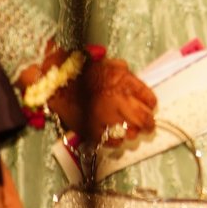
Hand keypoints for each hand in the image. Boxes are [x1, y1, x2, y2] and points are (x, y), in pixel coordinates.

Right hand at [35, 53, 157, 146]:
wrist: (56, 82)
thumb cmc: (82, 71)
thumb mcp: (110, 65)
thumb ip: (126, 74)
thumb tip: (135, 82)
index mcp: (125, 83)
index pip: (149, 100)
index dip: (150, 105)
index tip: (149, 108)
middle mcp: (119, 101)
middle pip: (144, 120)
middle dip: (148, 124)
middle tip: (148, 127)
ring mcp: (105, 117)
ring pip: (130, 133)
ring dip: (132, 133)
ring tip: (131, 131)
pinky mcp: (91, 130)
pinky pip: (110, 142)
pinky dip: (115, 141)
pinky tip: (114, 136)